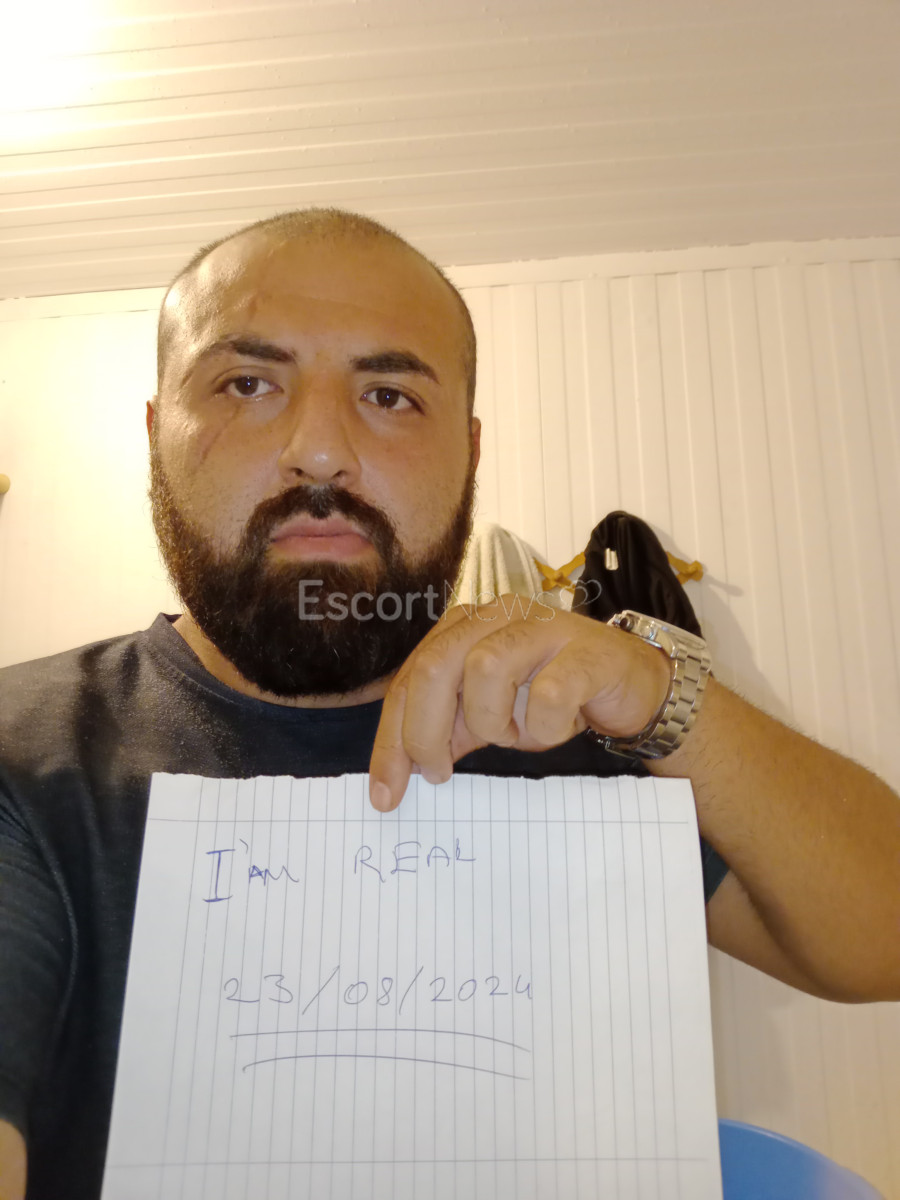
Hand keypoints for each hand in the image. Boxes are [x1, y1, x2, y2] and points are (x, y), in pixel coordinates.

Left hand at [368, 594, 669, 810]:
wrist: (635, 687)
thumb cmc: (555, 696)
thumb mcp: (488, 716)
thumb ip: (445, 729)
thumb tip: (401, 766)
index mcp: (465, 626)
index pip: (410, 679)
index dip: (391, 738)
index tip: (386, 792)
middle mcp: (499, 615)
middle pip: (435, 666)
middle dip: (424, 732)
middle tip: (439, 773)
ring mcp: (544, 627)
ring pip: (485, 670)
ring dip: (492, 722)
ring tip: (513, 735)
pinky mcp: (585, 651)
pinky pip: (546, 695)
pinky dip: (543, 726)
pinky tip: (555, 728)